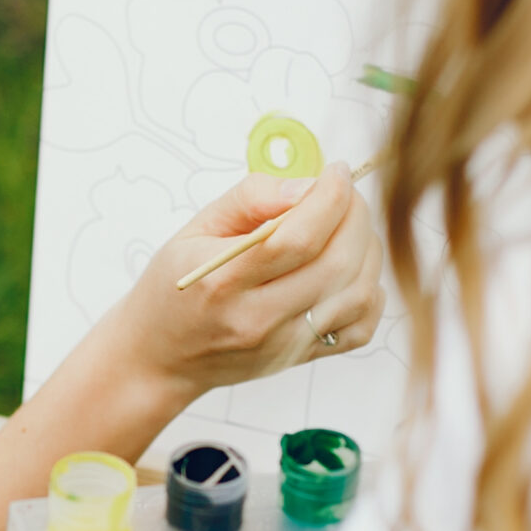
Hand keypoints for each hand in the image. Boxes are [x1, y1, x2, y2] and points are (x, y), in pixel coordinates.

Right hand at [91, 166, 385, 400]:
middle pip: (336, 264)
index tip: (336, 171)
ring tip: (350, 227)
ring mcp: (283, 345)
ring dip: (367, 250)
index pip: (296, 238)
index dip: (330, 197)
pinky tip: (351, 270)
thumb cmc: (174, 288)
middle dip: (356, 217)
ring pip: (357, 294)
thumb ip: (250, 199)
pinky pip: (361, 328)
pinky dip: (370, 293)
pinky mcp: (300, 359)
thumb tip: (308, 186)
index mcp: (221, 282)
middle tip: (346, 194)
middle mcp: (256, 319)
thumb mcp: (194, 230)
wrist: (160, 358)